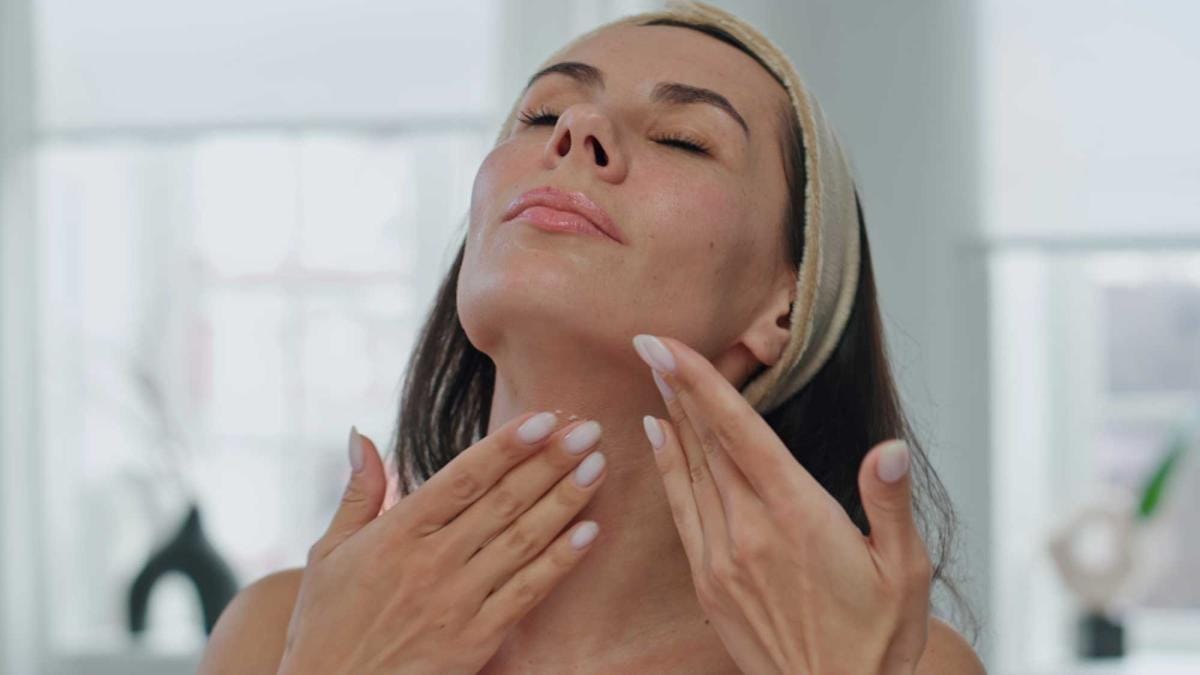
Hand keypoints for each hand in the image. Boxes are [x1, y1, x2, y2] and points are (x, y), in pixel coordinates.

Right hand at [278, 413, 608, 674]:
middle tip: (590, 429)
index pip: (463, 477)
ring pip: (523, 541)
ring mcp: (456, 602)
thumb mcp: (329, 553)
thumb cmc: (325, 624)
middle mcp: (431, 563)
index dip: (507, 445)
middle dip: (550, 462)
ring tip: (599, 466)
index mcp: (396, 533)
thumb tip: (360, 433)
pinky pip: (526, 593)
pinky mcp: (475, 641)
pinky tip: (589, 532)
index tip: (544, 417)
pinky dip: (560, 562)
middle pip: (503, 502)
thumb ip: (358, 492)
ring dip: (565, 500)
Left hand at [632, 334, 931, 674]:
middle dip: (678, 387)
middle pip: (707, 442)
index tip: (667, 345)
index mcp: (798, 515)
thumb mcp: (905, 571)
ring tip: (654, 376)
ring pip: (690, 471)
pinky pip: (680, 510)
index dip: (700, 383)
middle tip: (651, 344)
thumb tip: (888, 449)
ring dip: (671, 419)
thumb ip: (889, 504)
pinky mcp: (708, 582)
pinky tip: (658, 438)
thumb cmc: (877, 639)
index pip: (740, 431)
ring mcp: (722, 558)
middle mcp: (750, 530)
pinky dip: (667, 468)